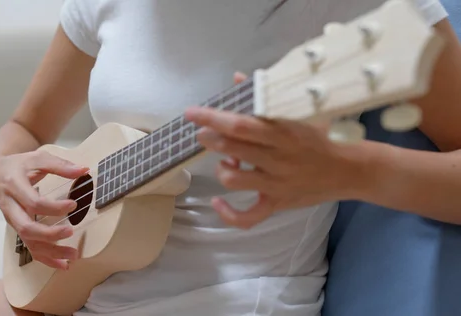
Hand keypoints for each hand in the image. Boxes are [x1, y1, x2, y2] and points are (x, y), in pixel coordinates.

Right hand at [0, 150, 88, 268]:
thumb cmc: (19, 164)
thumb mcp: (37, 158)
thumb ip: (60, 165)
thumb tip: (83, 170)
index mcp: (13, 186)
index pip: (33, 202)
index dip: (54, 207)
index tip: (73, 205)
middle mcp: (10, 206)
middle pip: (26, 227)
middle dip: (49, 234)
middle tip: (71, 231)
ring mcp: (12, 220)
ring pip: (28, 242)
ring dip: (51, 251)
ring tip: (73, 255)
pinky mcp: (17, 228)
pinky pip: (29, 247)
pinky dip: (46, 258)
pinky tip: (62, 264)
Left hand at [184, 73, 361, 228]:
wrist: (352, 169)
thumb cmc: (322, 136)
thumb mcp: (300, 111)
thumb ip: (267, 96)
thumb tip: (238, 79)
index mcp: (284, 132)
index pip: (241, 124)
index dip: (213, 117)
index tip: (193, 112)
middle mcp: (278, 159)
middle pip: (234, 148)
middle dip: (211, 138)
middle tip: (202, 133)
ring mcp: (277, 184)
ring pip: (235, 179)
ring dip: (222, 167)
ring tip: (226, 160)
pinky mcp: (278, 203)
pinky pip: (248, 217)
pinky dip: (229, 213)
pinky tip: (217, 202)